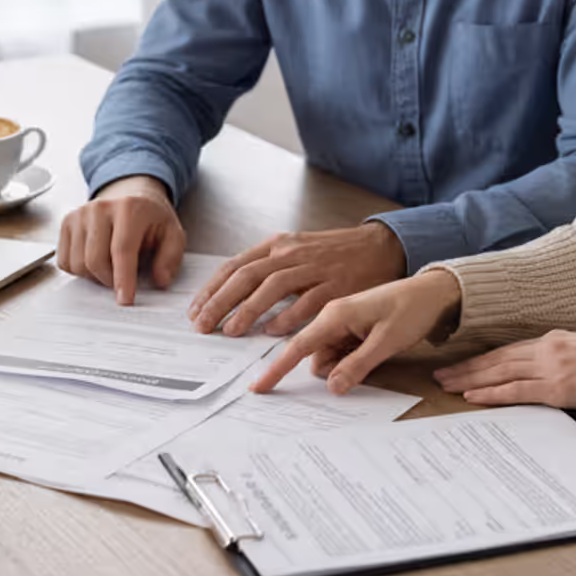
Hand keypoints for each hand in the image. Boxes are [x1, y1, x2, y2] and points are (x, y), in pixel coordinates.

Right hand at [55, 175, 184, 303]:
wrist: (132, 195)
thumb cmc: (151, 218)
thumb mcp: (173, 234)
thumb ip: (170, 258)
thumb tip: (160, 280)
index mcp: (130, 208)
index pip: (122, 249)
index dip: (123, 279)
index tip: (125, 301)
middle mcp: (100, 208)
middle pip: (94, 260)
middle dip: (109, 280)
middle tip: (122, 281)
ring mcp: (80, 214)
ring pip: (77, 264)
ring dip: (94, 276)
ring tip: (111, 267)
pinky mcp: (67, 222)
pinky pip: (65, 261)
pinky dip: (79, 270)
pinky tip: (96, 260)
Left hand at [188, 222, 407, 337]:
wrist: (380, 246)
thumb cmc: (333, 253)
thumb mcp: (296, 250)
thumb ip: (268, 269)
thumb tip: (233, 296)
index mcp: (279, 244)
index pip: (236, 265)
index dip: (212, 289)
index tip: (196, 311)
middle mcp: (292, 252)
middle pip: (247, 275)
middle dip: (220, 301)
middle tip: (203, 325)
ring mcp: (314, 267)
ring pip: (273, 286)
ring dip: (248, 309)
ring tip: (230, 330)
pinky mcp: (336, 283)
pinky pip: (308, 300)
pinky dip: (288, 316)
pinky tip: (272, 331)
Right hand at [251, 270, 461, 394]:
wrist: (433, 291)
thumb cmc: (411, 309)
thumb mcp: (387, 341)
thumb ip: (358, 365)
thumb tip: (332, 388)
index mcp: (335, 314)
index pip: (298, 346)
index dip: (277, 370)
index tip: (258, 388)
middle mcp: (332, 315)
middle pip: (316, 356)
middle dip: (333, 369)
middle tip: (369, 359)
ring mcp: (342, 319)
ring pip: (329, 355)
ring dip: (345, 363)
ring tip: (378, 349)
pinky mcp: (351, 324)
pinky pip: (341, 349)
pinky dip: (352, 357)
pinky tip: (374, 348)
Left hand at [432, 331, 575, 410]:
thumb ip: (562, 357)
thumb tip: (544, 370)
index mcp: (554, 340)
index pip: (509, 350)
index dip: (482, 358)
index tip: (462, 363)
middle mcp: (547, 350)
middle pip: (497, 359)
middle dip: (467, 367)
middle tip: (441, 374)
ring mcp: (551, 368)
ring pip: (500, 373)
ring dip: (470, 379)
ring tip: (447, 385)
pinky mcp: (558, 389)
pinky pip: (517, 391)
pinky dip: (492, 393)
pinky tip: (472, 396)